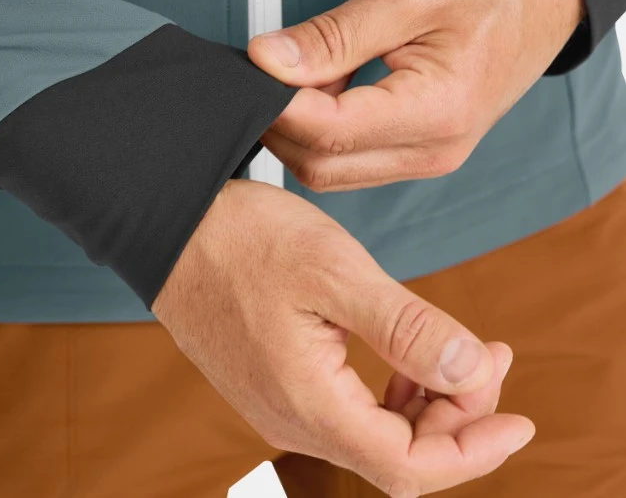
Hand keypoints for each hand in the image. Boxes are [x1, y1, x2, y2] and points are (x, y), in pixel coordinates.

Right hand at [153, 179, 534, 495]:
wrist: (172, 223)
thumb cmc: (245, 239)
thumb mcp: (335, 272)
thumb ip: (406, 330)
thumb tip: (471, 376)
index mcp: (308, 402)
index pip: (408, 469)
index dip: (474, 452)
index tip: (520, 420)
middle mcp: (291, 419)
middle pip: (396, 455)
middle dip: (458, 416)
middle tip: (490, 355)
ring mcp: (278, 403)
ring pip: (373, 434)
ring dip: (428, 404)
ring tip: (461, 353)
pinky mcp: (273, 381)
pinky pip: (347, 411)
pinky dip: (392, 393)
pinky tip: (406, 358)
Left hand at [248, 0, 583, 190]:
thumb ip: (333, 35)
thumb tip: (267, 61)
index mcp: (436, 111)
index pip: (327, 132)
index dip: (275, 104)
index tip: (249, 68)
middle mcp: (434, 149)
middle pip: (321, 166)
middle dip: (279, 124)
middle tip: (262, 70)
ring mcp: (430, 155)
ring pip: (333, 168)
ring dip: (300, 128)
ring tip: (298, 70)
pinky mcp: (423, 147)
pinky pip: (355, 157)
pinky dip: (325, 128)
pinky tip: (323, 85)